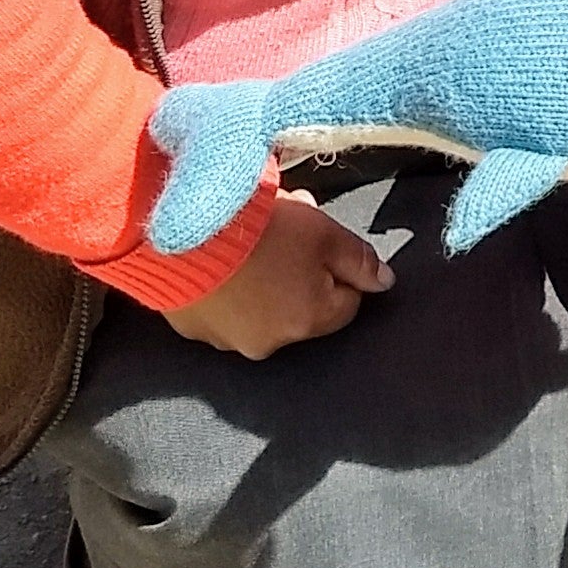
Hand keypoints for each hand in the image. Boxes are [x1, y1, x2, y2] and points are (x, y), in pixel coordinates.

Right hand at [162, 187, 391, 359]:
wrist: (183, 236)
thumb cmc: (262, 232)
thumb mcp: (326, 234)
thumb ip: (361, 261)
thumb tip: (385, 282)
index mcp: (308, 322)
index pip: (346, 301)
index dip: (339, 265)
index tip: (321, 237)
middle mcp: (270, 342)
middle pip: (302, 301)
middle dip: (302, 264)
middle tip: (287, 224)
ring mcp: (227, 339)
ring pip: (262, 304)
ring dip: (265, 274)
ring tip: (249, 234)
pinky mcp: (193, 328)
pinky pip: (224, 306)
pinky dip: (228, 285)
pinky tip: (220, 256)